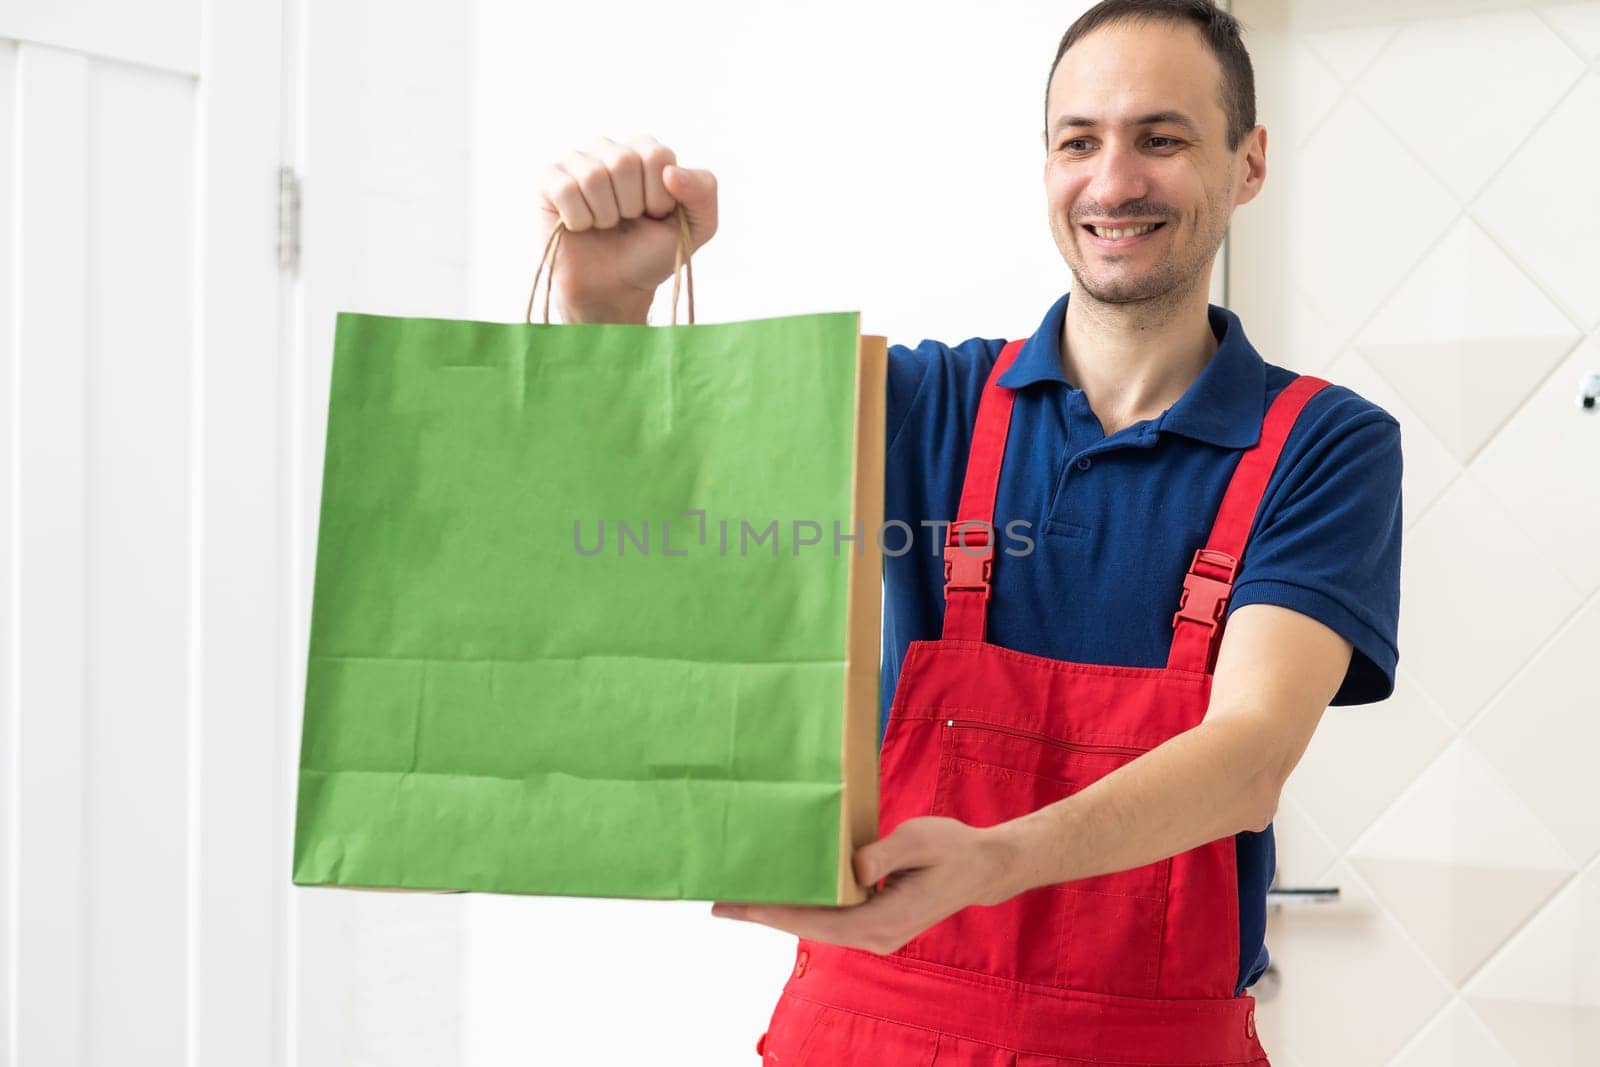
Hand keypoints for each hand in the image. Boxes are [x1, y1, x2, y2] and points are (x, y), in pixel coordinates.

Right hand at [534, 134, 718, 322]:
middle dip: (631, 205)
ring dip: (604, 215)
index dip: (658, 196)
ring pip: (592, 175)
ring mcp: (577, 162)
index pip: (656, 156)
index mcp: (646, 152)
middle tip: (627, 222)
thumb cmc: (651, 253)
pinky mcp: (548, 180)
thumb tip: (670, 171)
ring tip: (605, 225)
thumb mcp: (696, 227)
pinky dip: (578, 218)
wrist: (614, 288)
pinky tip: (580, 226)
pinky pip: (564, 188)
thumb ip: (703, 192)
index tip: (655, 216)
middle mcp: (610, 149)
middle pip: (623, 161)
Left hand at [710, 817, 1017, 953]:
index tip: (742, 905)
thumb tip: (851, 867)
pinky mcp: (874, 923)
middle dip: (766, 915)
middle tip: (719, 904)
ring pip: (817, 926)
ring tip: (739, 900)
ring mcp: (874, 933)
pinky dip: (802, 908)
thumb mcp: (920, 839)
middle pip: (809, 928)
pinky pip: (830, 918)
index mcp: (883, 921)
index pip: (818, 920)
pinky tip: (781, 893)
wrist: (982, 867)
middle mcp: (875, 936)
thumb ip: (884, 853)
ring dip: (780, 912)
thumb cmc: (953, 848)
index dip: (777, 912)